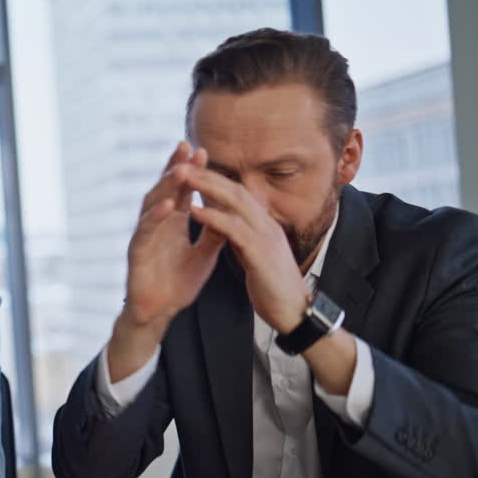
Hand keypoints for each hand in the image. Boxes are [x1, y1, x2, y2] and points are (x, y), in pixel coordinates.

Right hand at [123, 142, 225, 329]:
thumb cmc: (178, 283)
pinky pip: (145, 231)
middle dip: (174, 168)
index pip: (181, 191)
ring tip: (180, 170)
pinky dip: (156, 217)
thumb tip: (232, 211)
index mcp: (173, 223)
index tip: (203, 151)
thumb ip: (215, 233)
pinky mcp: (137, 253)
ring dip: (165, 187)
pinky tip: (168, 205)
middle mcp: (156, 224)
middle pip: (164, 190)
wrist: (161, 312)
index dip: (191, 171)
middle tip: (186, 147)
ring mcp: (145, 236)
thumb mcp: (205, 255)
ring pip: (152, 204)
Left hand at [181, 166, 310, 332]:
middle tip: (182, 163)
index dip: (216, 180)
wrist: (295, 313)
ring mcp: (265, 237)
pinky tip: (193, 210)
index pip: (239, 194)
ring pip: (235, 202)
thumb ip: (245, 239)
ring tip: (182, 176)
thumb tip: (229, 228)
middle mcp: (267, 225)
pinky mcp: (260, 254)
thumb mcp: (257, 256)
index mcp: (265, 225)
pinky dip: (212, 216)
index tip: (194, 170)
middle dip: (208, 175)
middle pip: (236, 190)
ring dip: (206, 187)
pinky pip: (233, 229)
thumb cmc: (273, 288)